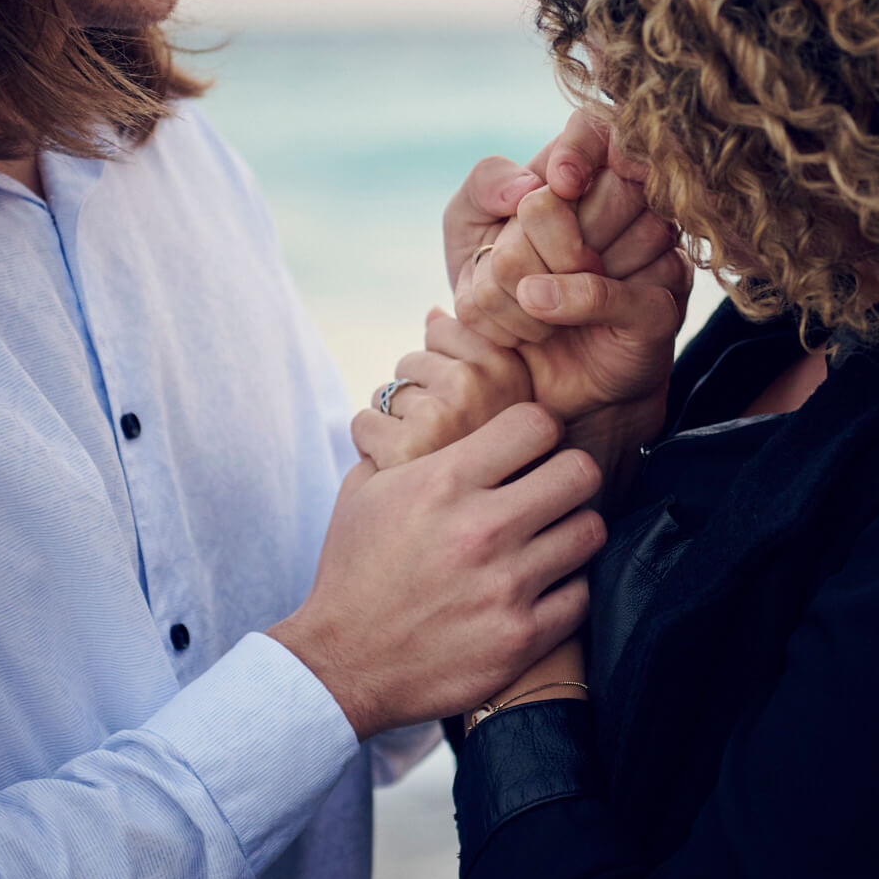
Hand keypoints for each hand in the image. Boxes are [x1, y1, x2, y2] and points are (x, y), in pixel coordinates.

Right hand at [269, 404, 604, 740]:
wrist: (342, 665)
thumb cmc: (353, 572)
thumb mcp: (364, 491)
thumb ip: (407, 445)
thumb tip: (434, 413)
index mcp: (444, 482)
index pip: (538, 423)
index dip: (540, 430)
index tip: (531, 448)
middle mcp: (482, 528)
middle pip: (581, 472)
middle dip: (570, 475)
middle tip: (553, 490)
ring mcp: (507, 586)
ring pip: (590, 531)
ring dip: (572, 531)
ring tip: (548, 539)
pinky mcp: (522, 638)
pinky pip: (582, 593)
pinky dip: (566, 588)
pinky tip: (541, 587)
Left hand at [352, 309, 532, 469]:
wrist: (460, 567)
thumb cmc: (485, 481)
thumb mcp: (499, 411)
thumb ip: (472, 356)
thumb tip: (433, 311)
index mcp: (514, 373)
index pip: (443, 326)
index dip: (443, 365)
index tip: (464, 407)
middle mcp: (485, 389)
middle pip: (413, 358)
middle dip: (416, 395)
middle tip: (442, 444)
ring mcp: (447, 415)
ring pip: (386, 392)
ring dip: (394, 425)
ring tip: (424, 463)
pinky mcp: (407, 446)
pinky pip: (363, 423)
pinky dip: (371, 450)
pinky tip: (400, 476)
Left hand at [463, 166, 689, 418]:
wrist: (534, 372)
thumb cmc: (502, 287)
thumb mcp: (469, 229)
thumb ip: (483, 186)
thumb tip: (528, 187)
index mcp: (590, 172)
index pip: (599, 129)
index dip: (578, 151)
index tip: (556, 182)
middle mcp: (635, 206)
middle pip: (590, 193)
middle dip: (523, 242)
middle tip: (512, 269)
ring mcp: (655, 255)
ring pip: (588, 248)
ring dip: (529, 285)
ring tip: (527, 301)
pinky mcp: (660, 307)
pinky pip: (609, 293)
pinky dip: (563, 300)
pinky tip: (536, 304)